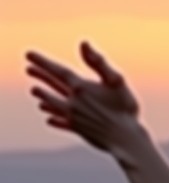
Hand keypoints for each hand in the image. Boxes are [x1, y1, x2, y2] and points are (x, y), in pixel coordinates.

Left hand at [26, 42, 145, 160]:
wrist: (126, 139)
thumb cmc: (125, 109)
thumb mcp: (116, 81)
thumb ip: (99, 62)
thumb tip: (84, 43)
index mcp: (81, 87)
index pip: (58, 71)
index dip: (43, 62)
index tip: (29, 55)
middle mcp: (74, 101)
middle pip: (54, 86)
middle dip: (41, 76)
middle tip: (28, 69)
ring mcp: (75, 117)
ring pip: (54, 104)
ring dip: (44, 97)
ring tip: (35, 91)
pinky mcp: (79, 130)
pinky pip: (63, 123)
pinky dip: (55, 120)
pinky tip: (49, 120)